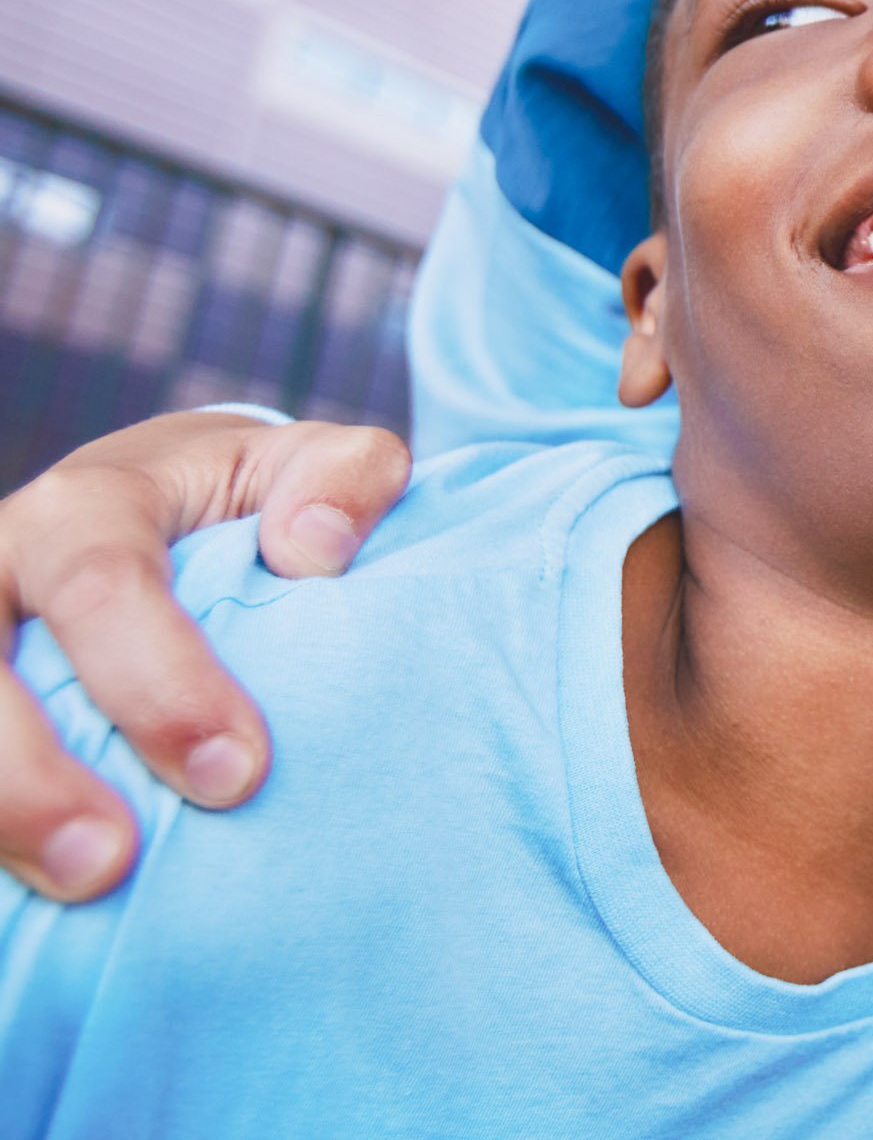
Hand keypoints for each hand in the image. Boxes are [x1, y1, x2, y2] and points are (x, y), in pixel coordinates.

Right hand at [0, 410, 406, 899]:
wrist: (159, 502)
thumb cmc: (247, 500)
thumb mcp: (300, 466)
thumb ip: (342, 479)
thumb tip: (314, 550)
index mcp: (86, 510)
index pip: (100, 585)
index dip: (158, 682)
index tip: (237, 773)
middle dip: (28, 779)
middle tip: (108, 863)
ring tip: (68, 895)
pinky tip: (25, 906)